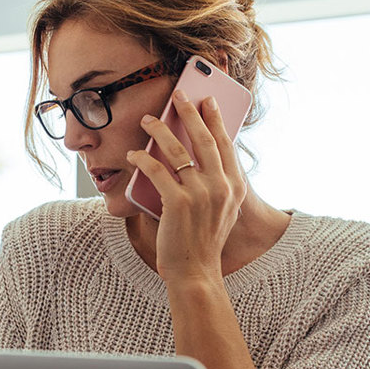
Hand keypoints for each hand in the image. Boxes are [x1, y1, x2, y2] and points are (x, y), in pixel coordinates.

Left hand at [126, 88, 245, 284]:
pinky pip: (156, 170)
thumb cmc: (202, 242)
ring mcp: (200, 195)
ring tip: (147, 120)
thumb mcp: (222, 212)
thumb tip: (198, 156)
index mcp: (235, 187)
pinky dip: (142, 159)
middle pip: (203, 139)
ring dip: (159, 130)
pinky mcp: (177, 203)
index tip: (206, 101)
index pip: (225, 144)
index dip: (215, 119)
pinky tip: (133, 154)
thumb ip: (218, 186)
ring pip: (177, 150)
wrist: (195, 273)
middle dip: (188, 112)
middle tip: (178, 95)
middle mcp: (221, 188)